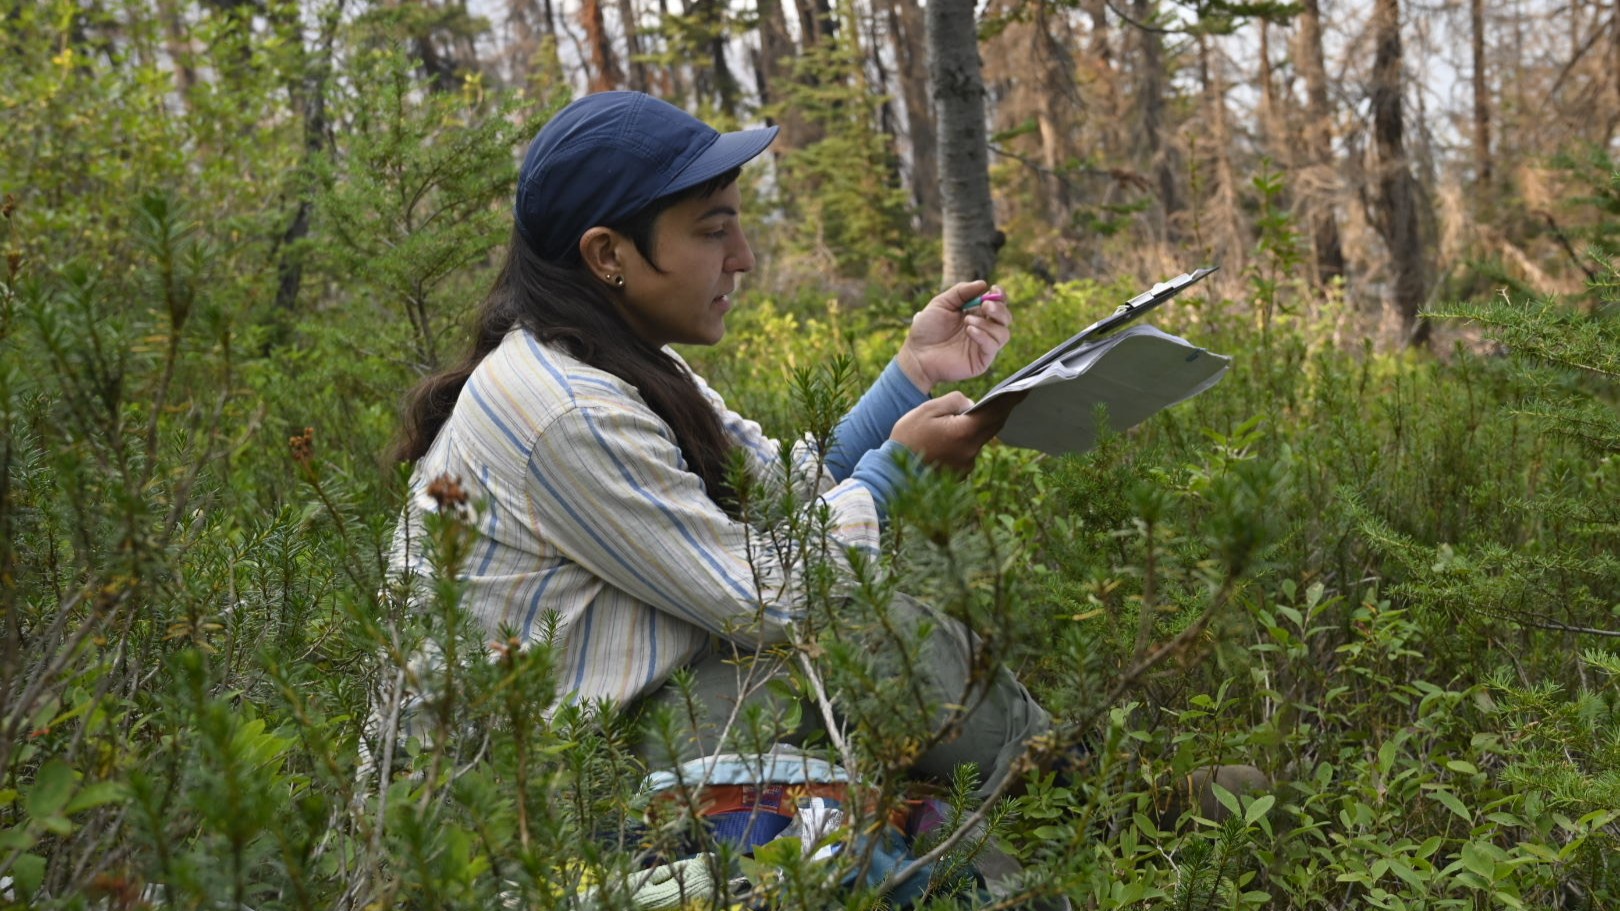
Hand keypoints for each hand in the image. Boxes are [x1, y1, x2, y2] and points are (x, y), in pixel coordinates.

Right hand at [889, 391, 1023, 473]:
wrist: (892, 475)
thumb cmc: (907, 439)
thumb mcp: (927, 410)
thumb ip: (954, 401)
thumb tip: (971, 404)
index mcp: (965, 432)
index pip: (996, 411)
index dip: (1012, 398)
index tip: (1027, 387)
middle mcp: (971, 451)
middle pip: (992, 426)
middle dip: (998, 410)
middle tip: (1006, 396)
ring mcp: (967, 465)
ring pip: (979, 439)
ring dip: (976, 427)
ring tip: (964, 417)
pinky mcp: (960, 473)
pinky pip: (968, 451)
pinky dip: (964, 441)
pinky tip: (949, 438)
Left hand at [896, 281, 1012, 391]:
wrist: (916, 354)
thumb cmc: (926, 329)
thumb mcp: (941, 303)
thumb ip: (961, 291)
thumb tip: (983, 284)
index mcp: (976, 313)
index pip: (998, 303)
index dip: (1000, 295)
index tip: (994, 288)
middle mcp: (983, 329)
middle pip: (1006, 318)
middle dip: (999, 309)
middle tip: (985, 305)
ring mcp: (983, 345)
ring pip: (1003, 333)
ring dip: (987, 323)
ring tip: (967, 321)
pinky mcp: (982, 360)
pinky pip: (993, 346)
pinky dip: (983, 335)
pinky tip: (969, 330)